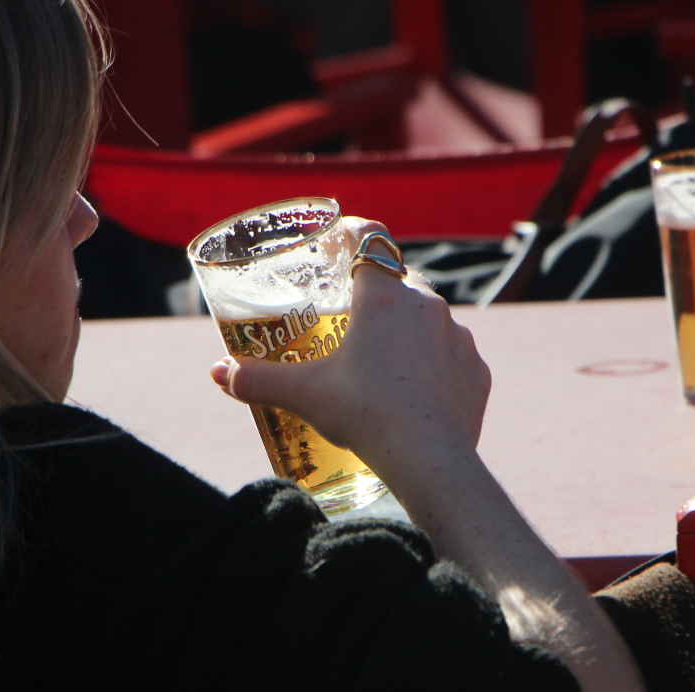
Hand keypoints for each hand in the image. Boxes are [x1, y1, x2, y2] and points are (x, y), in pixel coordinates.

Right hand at [209, 218, 490, 469]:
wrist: (427, 458)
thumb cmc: (363, 414)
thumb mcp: (303, 395)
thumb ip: (256, 380)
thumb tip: (217, 373)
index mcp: (381, 297)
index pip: (370, 238)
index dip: (353, 232)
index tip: (339, 240)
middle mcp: (425, 305)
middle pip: (398, 283)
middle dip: (377, 297)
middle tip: (352, 321)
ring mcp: (457, 336)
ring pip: (430, 320)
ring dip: (408, 334)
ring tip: (384, 366)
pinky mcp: (477, 369)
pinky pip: (453, 357)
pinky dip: (435, 369)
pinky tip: (418, 395)